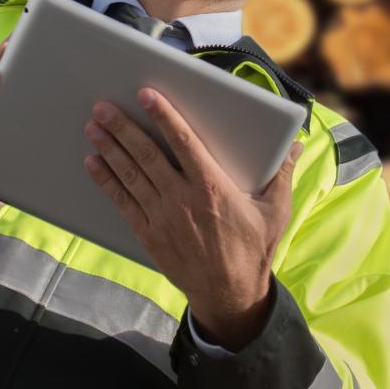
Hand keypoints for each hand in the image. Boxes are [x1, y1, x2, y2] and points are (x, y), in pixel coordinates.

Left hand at [82, 88, 303, 349]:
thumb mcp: (275, 210)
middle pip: (147, 155)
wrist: (230, 293)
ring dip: (110, 149)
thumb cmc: (254, 248)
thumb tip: (296, 145)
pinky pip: (123, 202)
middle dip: (123, 128)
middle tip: (103, 107)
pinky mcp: (150, 234)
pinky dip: (106, 181)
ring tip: (93, 127)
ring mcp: (163, 217)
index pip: (184, 141)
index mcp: (213, 186)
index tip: (146, 95)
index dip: (164, 116)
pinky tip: (93, 163)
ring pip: (130, 175)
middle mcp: (183, 199)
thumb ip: (282, 174)